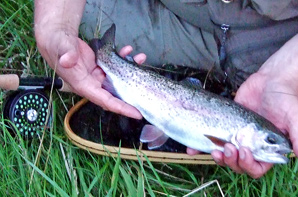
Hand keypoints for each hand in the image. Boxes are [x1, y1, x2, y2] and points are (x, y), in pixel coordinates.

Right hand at [36, 29, 145, 118]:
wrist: (57, 39)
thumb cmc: (57, 45)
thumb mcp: (61, 48)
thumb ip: (66, 54)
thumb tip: (68, 60)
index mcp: (84, 85)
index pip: (105, 101)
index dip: (121, 108)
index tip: (137, 113)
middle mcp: (92, 83)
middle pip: (116, 93)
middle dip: (132, 91)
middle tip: (148, 89)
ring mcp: (97, 75)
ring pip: (118, 78)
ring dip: (130, 68)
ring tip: (140, 58)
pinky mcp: (100, 66)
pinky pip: (115, 65)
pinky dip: (123, 58)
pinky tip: (128, 50)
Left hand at [211, 34, 297, 177]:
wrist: (269, 79)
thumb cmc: (283, 98)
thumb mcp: (293, 116)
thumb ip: (297, 135)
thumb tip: (297, 154)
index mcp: (266, 149)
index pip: (257, 168)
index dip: (249, 165)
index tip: (244, 152)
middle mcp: (250, 146)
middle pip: (237, 164)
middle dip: (231, 161)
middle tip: (228, 148)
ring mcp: (235, 137)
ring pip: (223, 156)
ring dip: (218, 157)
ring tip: (214, 150)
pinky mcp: (223, 126)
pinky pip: (210, 140)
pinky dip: (199, 147)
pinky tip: (191, 148)